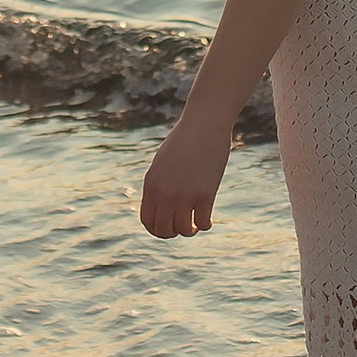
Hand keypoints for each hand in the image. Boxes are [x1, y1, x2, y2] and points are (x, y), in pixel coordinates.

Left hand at [140, 119, 227, 237]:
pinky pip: (203, 223)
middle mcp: (165, 193)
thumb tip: (163, 207)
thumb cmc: (184, 140)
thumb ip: (159, 184)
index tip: (168, 226)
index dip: (157, 229)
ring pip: (183, 230)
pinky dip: (205, 225)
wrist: (204, 124)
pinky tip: (208, 218)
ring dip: (190, 230)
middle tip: (183, 225)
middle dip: (172, 232)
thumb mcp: (163, 163)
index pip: (147, 221)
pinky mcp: (205, 194)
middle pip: (163, 230)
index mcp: (151, 184)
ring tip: (195, 223)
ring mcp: (185, 195)